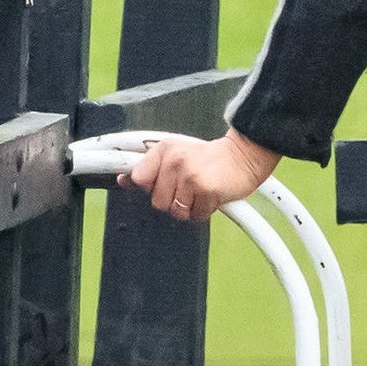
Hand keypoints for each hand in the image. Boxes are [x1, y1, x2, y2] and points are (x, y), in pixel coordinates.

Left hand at [123, 129, 279, 223]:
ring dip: (189, 208)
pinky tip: (211, 196)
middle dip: (172, 200)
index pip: (138, 177)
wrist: (243, 156)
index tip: (147, 188)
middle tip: (188, 188)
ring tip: (199, 193)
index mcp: (165, 149)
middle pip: (157, 201)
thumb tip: (123, 180)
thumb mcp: (177, 154)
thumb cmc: (210, 158)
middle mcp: (174, 161)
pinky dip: (204, 211)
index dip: (146, 188)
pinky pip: (195, 216)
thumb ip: (151, 167)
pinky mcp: (205, 190)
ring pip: (175, 212)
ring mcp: (189, 176)